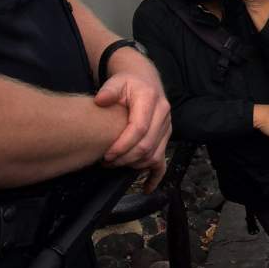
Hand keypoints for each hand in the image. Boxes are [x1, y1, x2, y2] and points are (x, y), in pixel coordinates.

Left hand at [94, 49, 172, 189]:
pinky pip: (163, 160)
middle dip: (125, 158)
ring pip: (154, 155)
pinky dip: (155, 176)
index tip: (107, 154)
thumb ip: (108, 90)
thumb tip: (101, 100)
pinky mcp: (166, 137)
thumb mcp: (117, 81)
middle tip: (106, 162)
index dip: (123, 145)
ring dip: (134, 165)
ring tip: (115, 165)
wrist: (144, 79)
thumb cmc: (128, 83)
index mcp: (151, 100)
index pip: (139, 128)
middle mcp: (163, 114)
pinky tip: (146, 187)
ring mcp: (167, 127)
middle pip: (147, 145)